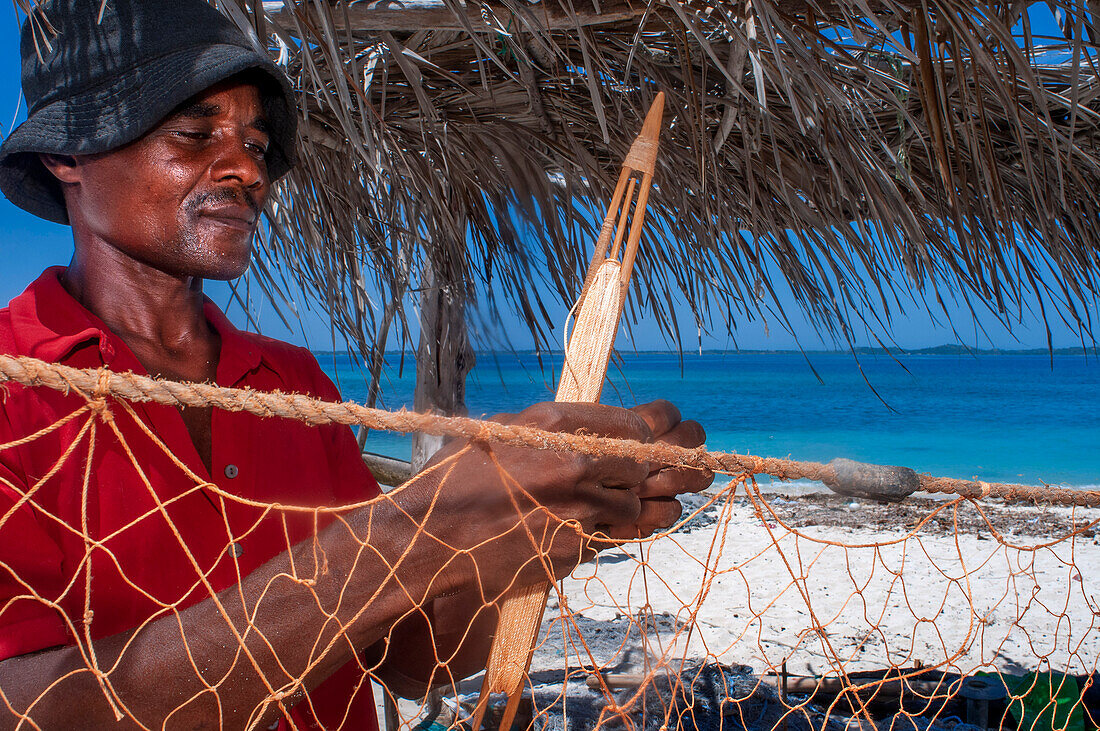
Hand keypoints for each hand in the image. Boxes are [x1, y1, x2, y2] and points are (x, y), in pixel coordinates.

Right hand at [399, 400, 710, 598]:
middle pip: (655, 461)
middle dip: (677, 461)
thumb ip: (557, 427)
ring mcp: (579, 509)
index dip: (666, 424)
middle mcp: (575, 462)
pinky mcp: (576, 549)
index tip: (675, 426)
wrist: (428, 542)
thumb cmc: (456, 480)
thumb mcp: (504, 431)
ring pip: (645, 503)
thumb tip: (603, 425)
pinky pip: (621, 535)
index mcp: (557, 423)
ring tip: (666, 494)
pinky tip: (627, 519)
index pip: (641, 420)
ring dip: (656, 500)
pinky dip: (629, 528)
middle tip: (696, 460)